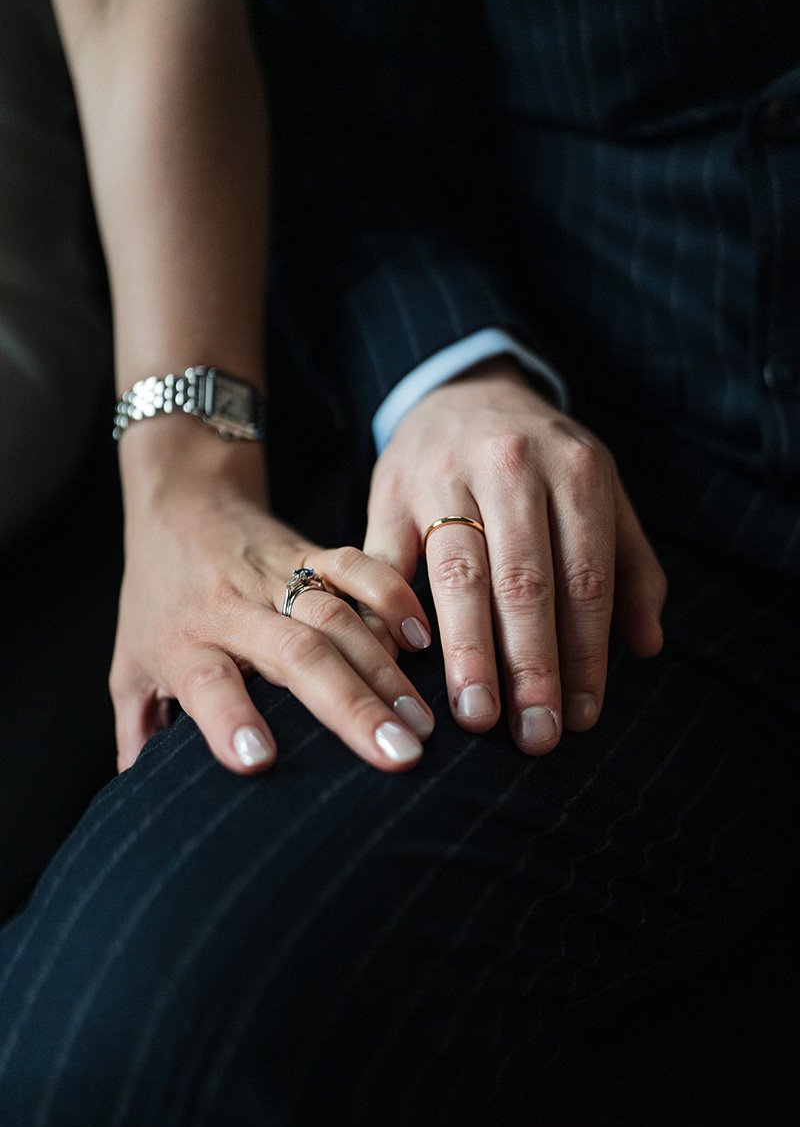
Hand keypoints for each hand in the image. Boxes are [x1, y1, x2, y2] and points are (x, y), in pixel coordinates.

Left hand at [111, 416, 433, 774]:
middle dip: (350, 707)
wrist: (180, 503)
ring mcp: (277, 576)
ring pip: (337, 618)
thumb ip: (139, 732)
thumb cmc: (156, 600)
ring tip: (420, 722)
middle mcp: (233, 609)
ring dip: (384, 670)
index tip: (258, 761)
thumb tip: (140, 796)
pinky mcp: (311, 550)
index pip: (205, 682)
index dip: (229, 719)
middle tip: (398, 756)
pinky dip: (392, 598)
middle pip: (295, 654)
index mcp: (184, 643)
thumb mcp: (129, 666)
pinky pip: (357, 567)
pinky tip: (422, 640)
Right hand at [361, 358, 666, 754]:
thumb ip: (631, 567)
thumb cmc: (542, 461)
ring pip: (458, 575)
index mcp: (576, 470)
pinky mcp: (389, 491)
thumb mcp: (600, 493)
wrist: (462, 391)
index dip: (586, 654)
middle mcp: (511, 465)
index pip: (585, 578)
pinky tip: (406, 666)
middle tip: (534, 734)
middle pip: (523, 581)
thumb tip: (647, 645)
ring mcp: (444, 475)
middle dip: (531, 666)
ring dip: (468, 653)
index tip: (582, 717)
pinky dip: (394, 615)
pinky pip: (389, 562)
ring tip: (475, 716)